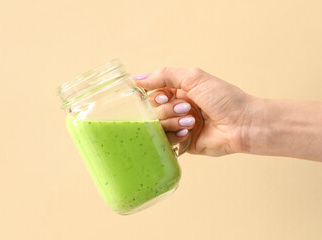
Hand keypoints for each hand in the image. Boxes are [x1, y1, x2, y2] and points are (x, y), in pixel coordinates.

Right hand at [134, 68, 252, 155]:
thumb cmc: (223, 98)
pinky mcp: (184, 143)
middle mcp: (177, 109)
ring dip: (172, 122)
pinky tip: (187, 133)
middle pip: (153, 112)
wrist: (243, 123)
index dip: (155, 97)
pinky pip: (166, 142)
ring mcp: (180, 126)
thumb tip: (136, 79)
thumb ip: (165, 76)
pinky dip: (174, 137)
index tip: (165, 97)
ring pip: (158, 127)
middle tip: (186, 109)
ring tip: (191, 122)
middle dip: (167, 110)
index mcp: (179, 92)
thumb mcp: (193, 78)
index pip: (152, 94)